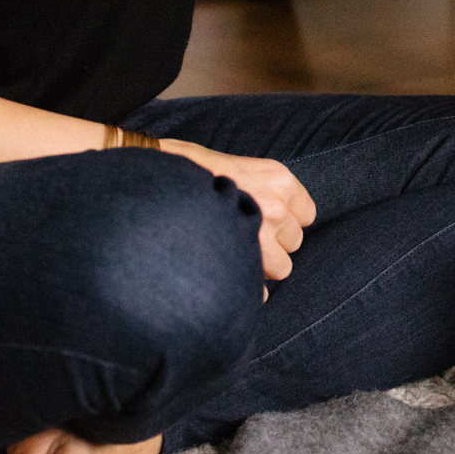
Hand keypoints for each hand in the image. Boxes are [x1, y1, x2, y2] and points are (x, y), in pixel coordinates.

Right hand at [158, 140, 314, 291]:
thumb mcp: (234, 165)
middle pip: (294, 242)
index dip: (286, 221)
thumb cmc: (186, 173)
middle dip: (273, 244)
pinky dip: (243, 286)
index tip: (265, 221)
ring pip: (281, 268)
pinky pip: (258, 288)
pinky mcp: (240, 263)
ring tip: (229, 252)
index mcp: (278, 179)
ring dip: (259, 265)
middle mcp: (276, 207)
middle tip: (240, 236)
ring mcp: (260, 237)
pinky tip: (222, 272)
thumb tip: (277, 218)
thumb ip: (261, 189)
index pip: (306, 214)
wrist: (148, 185)